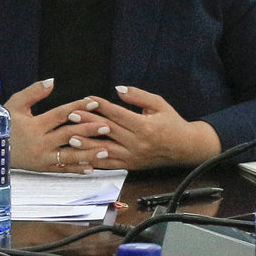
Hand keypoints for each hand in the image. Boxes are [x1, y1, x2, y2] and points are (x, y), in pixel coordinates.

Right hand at [6, 79, 108, 172]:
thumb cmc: (3, 124)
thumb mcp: (15, 104)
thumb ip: (33, 92)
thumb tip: (51, 81)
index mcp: (34, 125)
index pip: (60, 114)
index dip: (77, 108)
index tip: (93, 103)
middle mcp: (40, 142)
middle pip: (68, 135)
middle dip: (89, 130)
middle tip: (107, 126)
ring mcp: (42, 157)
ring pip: (69, 155)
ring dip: (88, 153)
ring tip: (106, 150)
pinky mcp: (43, 167)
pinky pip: (62, 168)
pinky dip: (77, 168)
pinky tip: (92, 167)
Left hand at [79, 85, 220, 170]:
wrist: (185, 147)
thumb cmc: (172, 123)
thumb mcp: (159, 104)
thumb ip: (138, 96)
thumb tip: (118, 90)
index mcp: (145, 126)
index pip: (118, 114)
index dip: (101, 106)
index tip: (86, 99)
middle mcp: (137, 143)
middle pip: (108, 131)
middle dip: (88, 122)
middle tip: (71, 115)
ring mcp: (133, 157)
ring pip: (105, 150)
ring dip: (87, 144)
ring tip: (71, 137)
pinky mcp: (131, 166)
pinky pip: (110, 165)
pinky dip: (95, 161)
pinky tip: (82, 156)